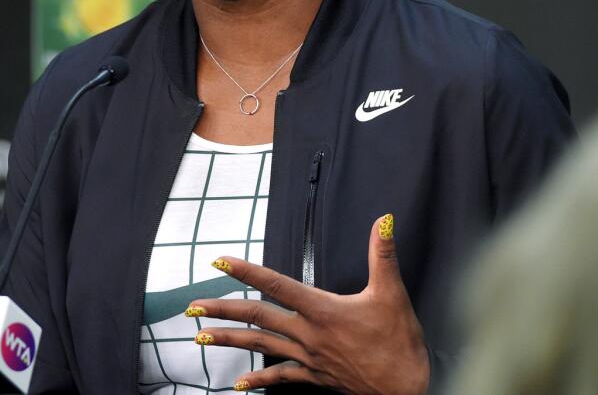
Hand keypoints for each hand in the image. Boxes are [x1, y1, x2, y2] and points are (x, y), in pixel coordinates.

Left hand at [186, 214, 428, 393]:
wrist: (406, 391)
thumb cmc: (400, 344)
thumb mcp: (393, 294)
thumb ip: (382, 255)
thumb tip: (382, 221)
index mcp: (323, 311)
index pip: (277, 285)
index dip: (247, 272)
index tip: (219, 262)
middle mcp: (309, 335)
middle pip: (258, 317)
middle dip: (223, 310)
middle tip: (192, 306)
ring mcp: (309, 358)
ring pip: (261, 346)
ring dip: (230, 340)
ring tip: (200, 338)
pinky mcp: (315, 376)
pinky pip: (281, 377)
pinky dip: (259, 377)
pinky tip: (238, 383)